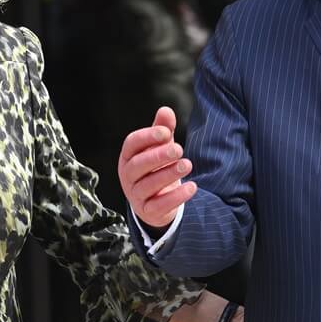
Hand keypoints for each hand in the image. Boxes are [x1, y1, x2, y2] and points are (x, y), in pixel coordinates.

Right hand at [117, 106, 195, 229]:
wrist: (155, 201)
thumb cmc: (155, 168)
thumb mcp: (160, 147)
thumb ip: (162, 129)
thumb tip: (166, 110)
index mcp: (128, 156)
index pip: (132, 143)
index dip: (147, 136)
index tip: (166, 132)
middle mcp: (128, 175)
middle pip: (138, 165)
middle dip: (158, 156)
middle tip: (178, 149)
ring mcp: (136, 195)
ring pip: (148, 185)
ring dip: (168, 174)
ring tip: (188, 164)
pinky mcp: (148, 211)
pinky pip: (159, 205)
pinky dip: (176, 197)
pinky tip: (193, 187)